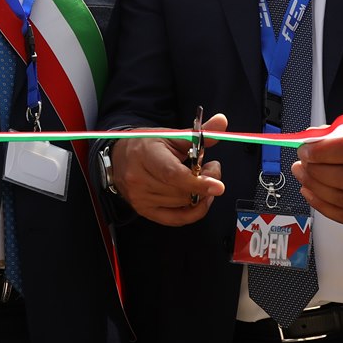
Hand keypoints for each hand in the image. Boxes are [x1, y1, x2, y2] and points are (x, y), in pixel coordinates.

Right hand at [110, 116, 225, 226]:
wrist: (120, 156)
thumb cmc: (147, 144)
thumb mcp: (172, 135)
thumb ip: (199, 133)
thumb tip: (222, 122)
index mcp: (146, 155)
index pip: (173, 174)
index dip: (198, 182)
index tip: (218, 186)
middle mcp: (139, 180)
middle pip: (181, 192)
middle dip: (204, 183)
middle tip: (211, 168)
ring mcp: (140, 198)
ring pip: (182, 205)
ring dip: (199, 194)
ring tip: (200, 178)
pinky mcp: (143, 211)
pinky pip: (176, 220)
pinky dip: (193, 212)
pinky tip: (199, 199)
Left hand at [292, 131, 342, 224]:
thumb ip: (332, 135)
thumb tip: (309, 141)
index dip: (323, 151)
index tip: (305, 150)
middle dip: (316, 171)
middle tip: (302, 164)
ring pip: (342, 199)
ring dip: (315, 187)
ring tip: (302, 176)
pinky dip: (320, 205)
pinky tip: (309, 192)